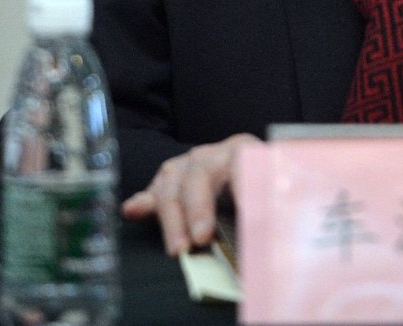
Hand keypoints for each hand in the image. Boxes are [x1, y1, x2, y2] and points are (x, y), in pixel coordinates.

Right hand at [121, 133, 259, 255]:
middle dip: (197, 207)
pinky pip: (154, 189)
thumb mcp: (271, 199)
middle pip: (199, 173)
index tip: (244, 215)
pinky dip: (144, 202)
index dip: (240, 190)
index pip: (241, 165)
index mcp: (244, 152)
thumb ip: (268, 218)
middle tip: (200, 240)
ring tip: (177, 248)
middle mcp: (214, 154)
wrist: (249, 172)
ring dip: (172, 218)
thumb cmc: (260, 191)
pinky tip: (131, 210)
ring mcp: (187, 164)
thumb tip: (266, 250)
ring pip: (172, 183)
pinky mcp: (169, 180)